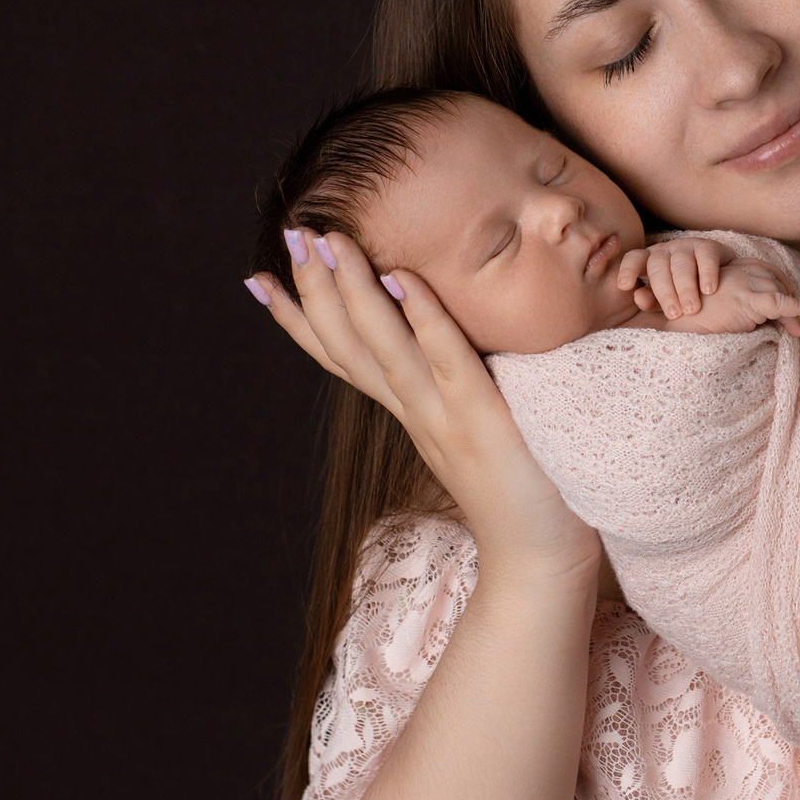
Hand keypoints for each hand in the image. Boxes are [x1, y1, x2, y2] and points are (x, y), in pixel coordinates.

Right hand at [246, 232, 596, 576]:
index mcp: (411, 414)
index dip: (300, 319)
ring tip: (328, 241)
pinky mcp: (484, 425)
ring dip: (353, 292)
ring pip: (384, 348)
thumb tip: (462, 351)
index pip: (343, 358)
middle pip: (350, 344)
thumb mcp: (476, 432)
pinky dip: (424, 319)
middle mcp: (416, 414)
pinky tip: (403, 279)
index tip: (259, 278)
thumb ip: (459, 392)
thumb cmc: (523, 492)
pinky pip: (450, 362)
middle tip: (290, 234)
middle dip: (317, 288)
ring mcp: (444, 420)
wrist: (539, 566)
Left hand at [616, 237, 722, 319]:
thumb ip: (652, 302)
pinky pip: (705, 257)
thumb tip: (637, 296)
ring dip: (686, 288)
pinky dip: (707, 274)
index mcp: (650, 263)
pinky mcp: (709, 247)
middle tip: (675, 314)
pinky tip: (709, 291)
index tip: (624, 286)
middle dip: (664, 292)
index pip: (634, 259)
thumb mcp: (668, 302)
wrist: (728, 287)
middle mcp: (666, 251)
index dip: (627, 270)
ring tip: (692, 309)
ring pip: (681, 264)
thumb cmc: (690, 297)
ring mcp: (687, 247)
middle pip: (658, 266)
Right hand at [665, 258, 799, 337]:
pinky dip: (798, 307)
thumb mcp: (706, 308)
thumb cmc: (680, 318)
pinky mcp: (748, 300)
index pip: (761, 271)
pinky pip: (781, 303)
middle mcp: (738, 273)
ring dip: (793, 311)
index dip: (776, 287)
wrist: (668, 319)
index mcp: (727, 271)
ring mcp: (744, 284)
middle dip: (787, 301)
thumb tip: (744, 320)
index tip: (787, 302)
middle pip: (773, 282)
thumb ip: (724, 307)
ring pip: (779, 293)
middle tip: (798, 325)